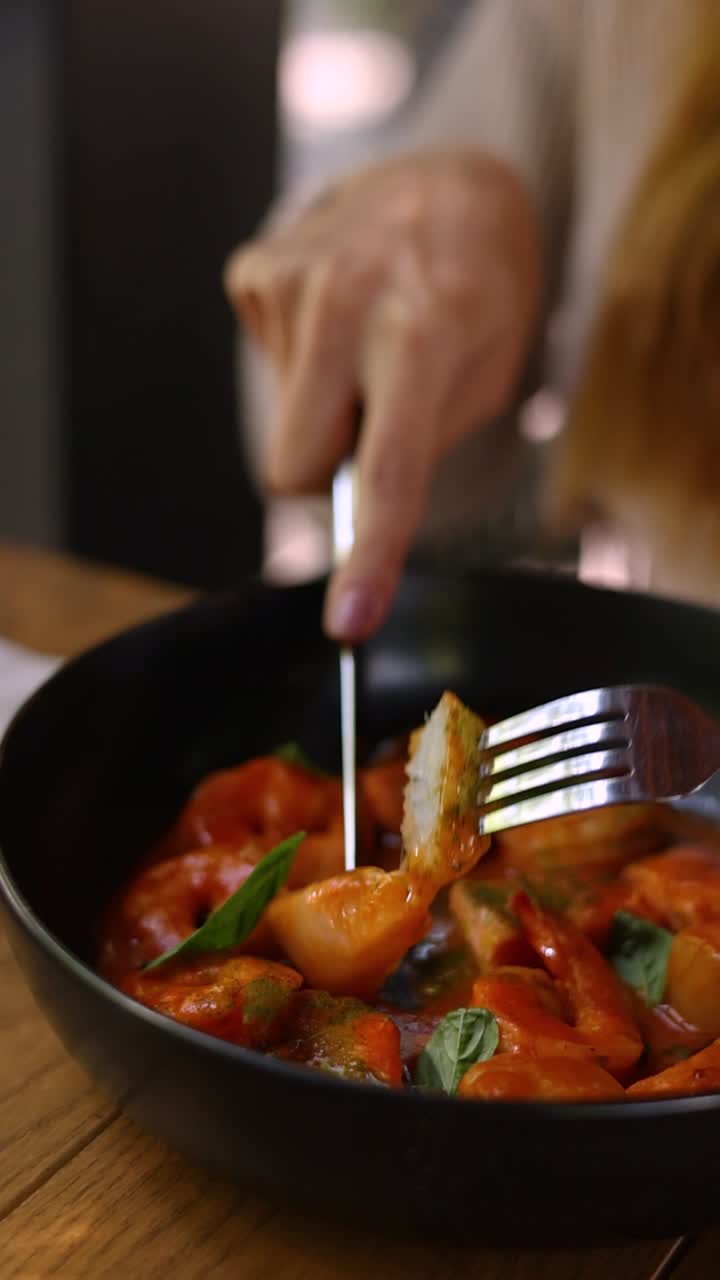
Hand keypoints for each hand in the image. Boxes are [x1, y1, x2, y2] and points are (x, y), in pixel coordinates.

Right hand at [225, 150, 540, 640]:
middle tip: (377, 417)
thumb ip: (421, 445)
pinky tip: (338, 322)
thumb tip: (347, 512)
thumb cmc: (478, 292)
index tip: (349, 620)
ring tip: (368, 346)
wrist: (448, 183)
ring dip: (323, 408)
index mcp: (424, 330)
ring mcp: (291, 277)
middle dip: (329, 471)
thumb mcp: (488, 373)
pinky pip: (267, 374)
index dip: (369, 554)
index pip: (387, 469)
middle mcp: (348, 297)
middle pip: (295, 467)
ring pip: (282, 426)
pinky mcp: (253, 270)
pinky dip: (304, 368)